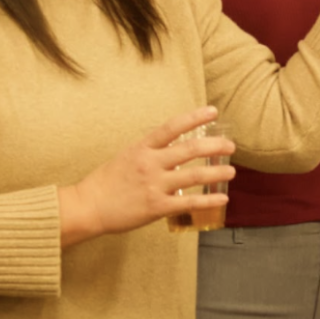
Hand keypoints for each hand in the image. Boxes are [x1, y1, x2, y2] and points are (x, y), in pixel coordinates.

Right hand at [59, 106, 235, 247]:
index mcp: (142, 148)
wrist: (88, 207)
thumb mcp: (125, 156)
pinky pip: (189, 203)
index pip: (172, 127)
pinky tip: (222, 198)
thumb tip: (170, 147)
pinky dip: (209, 201)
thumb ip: (148, 151)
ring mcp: (155, 185)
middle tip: (230, 145)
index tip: (213, 111)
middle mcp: (150, 164)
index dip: (194, 117)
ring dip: (216, 172)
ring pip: (194, 176)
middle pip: (190, 150)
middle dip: (214, 146)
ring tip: (231, 171)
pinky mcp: (157, 207)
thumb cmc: (105, 182)